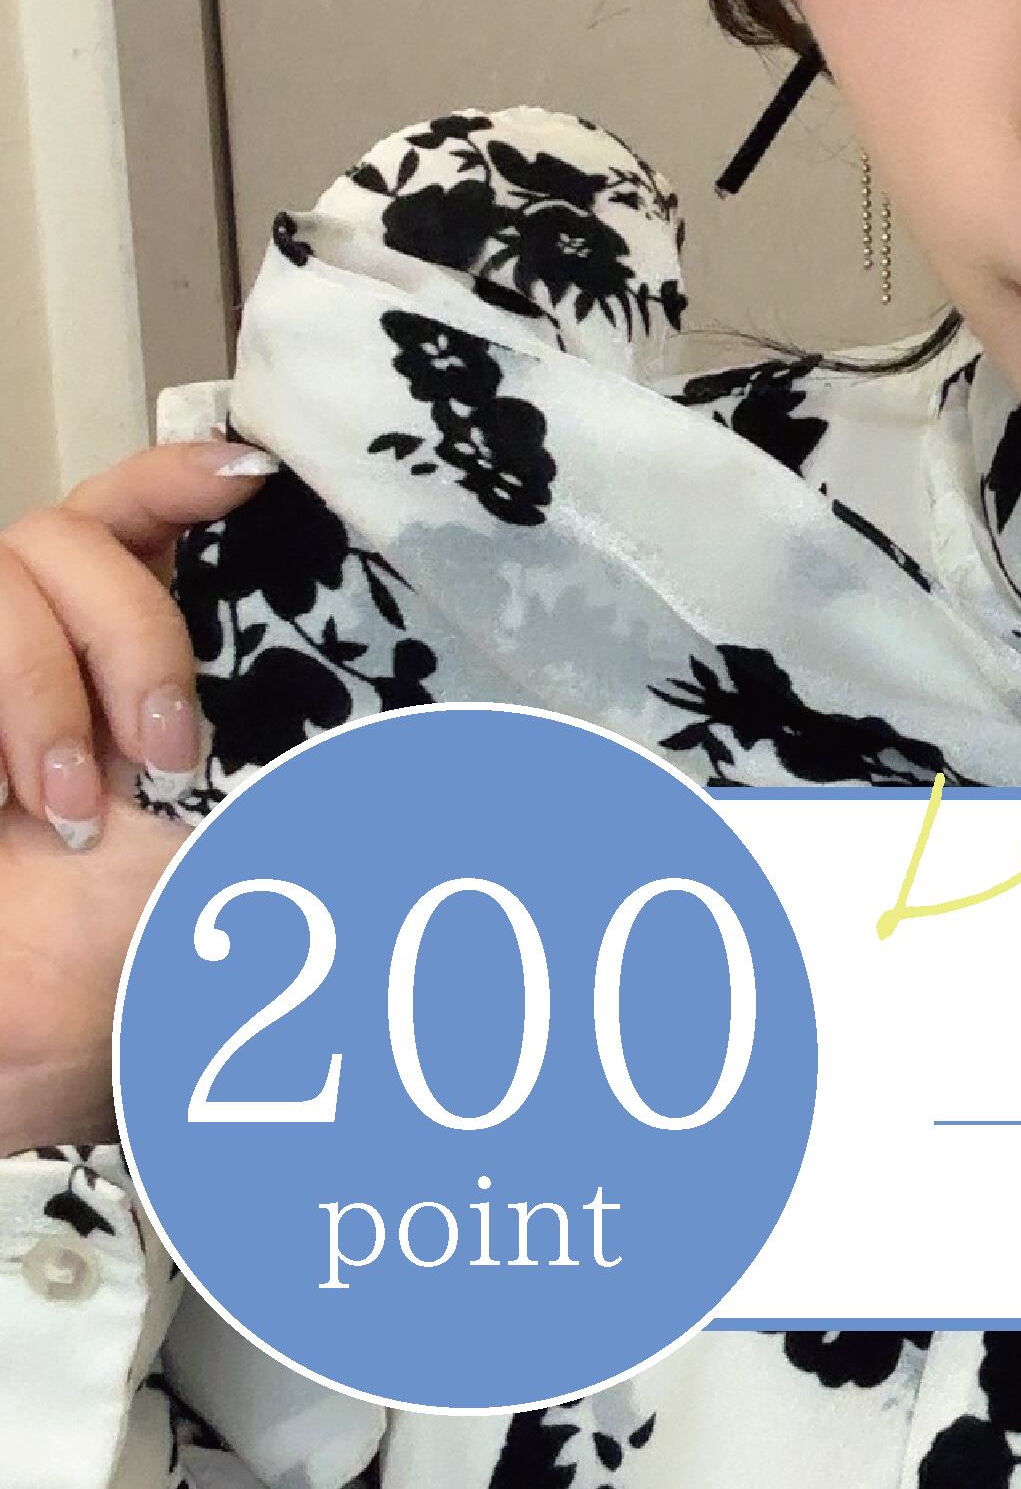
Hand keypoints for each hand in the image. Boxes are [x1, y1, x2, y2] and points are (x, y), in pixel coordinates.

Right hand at [0, 441, 277, 1150]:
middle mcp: (67, 639)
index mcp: (156, 642)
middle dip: (130, 622)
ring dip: (51, 687)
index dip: (188, 471)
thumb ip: (344, 743)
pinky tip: (14, 803)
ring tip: (81, 804)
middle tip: (169, 748)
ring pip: (14, 567)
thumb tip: (494, 736)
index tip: (251, 477)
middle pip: (83, 524)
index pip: (159, 504)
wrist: (32, 1027)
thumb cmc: (155, 941)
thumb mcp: (277, 817)